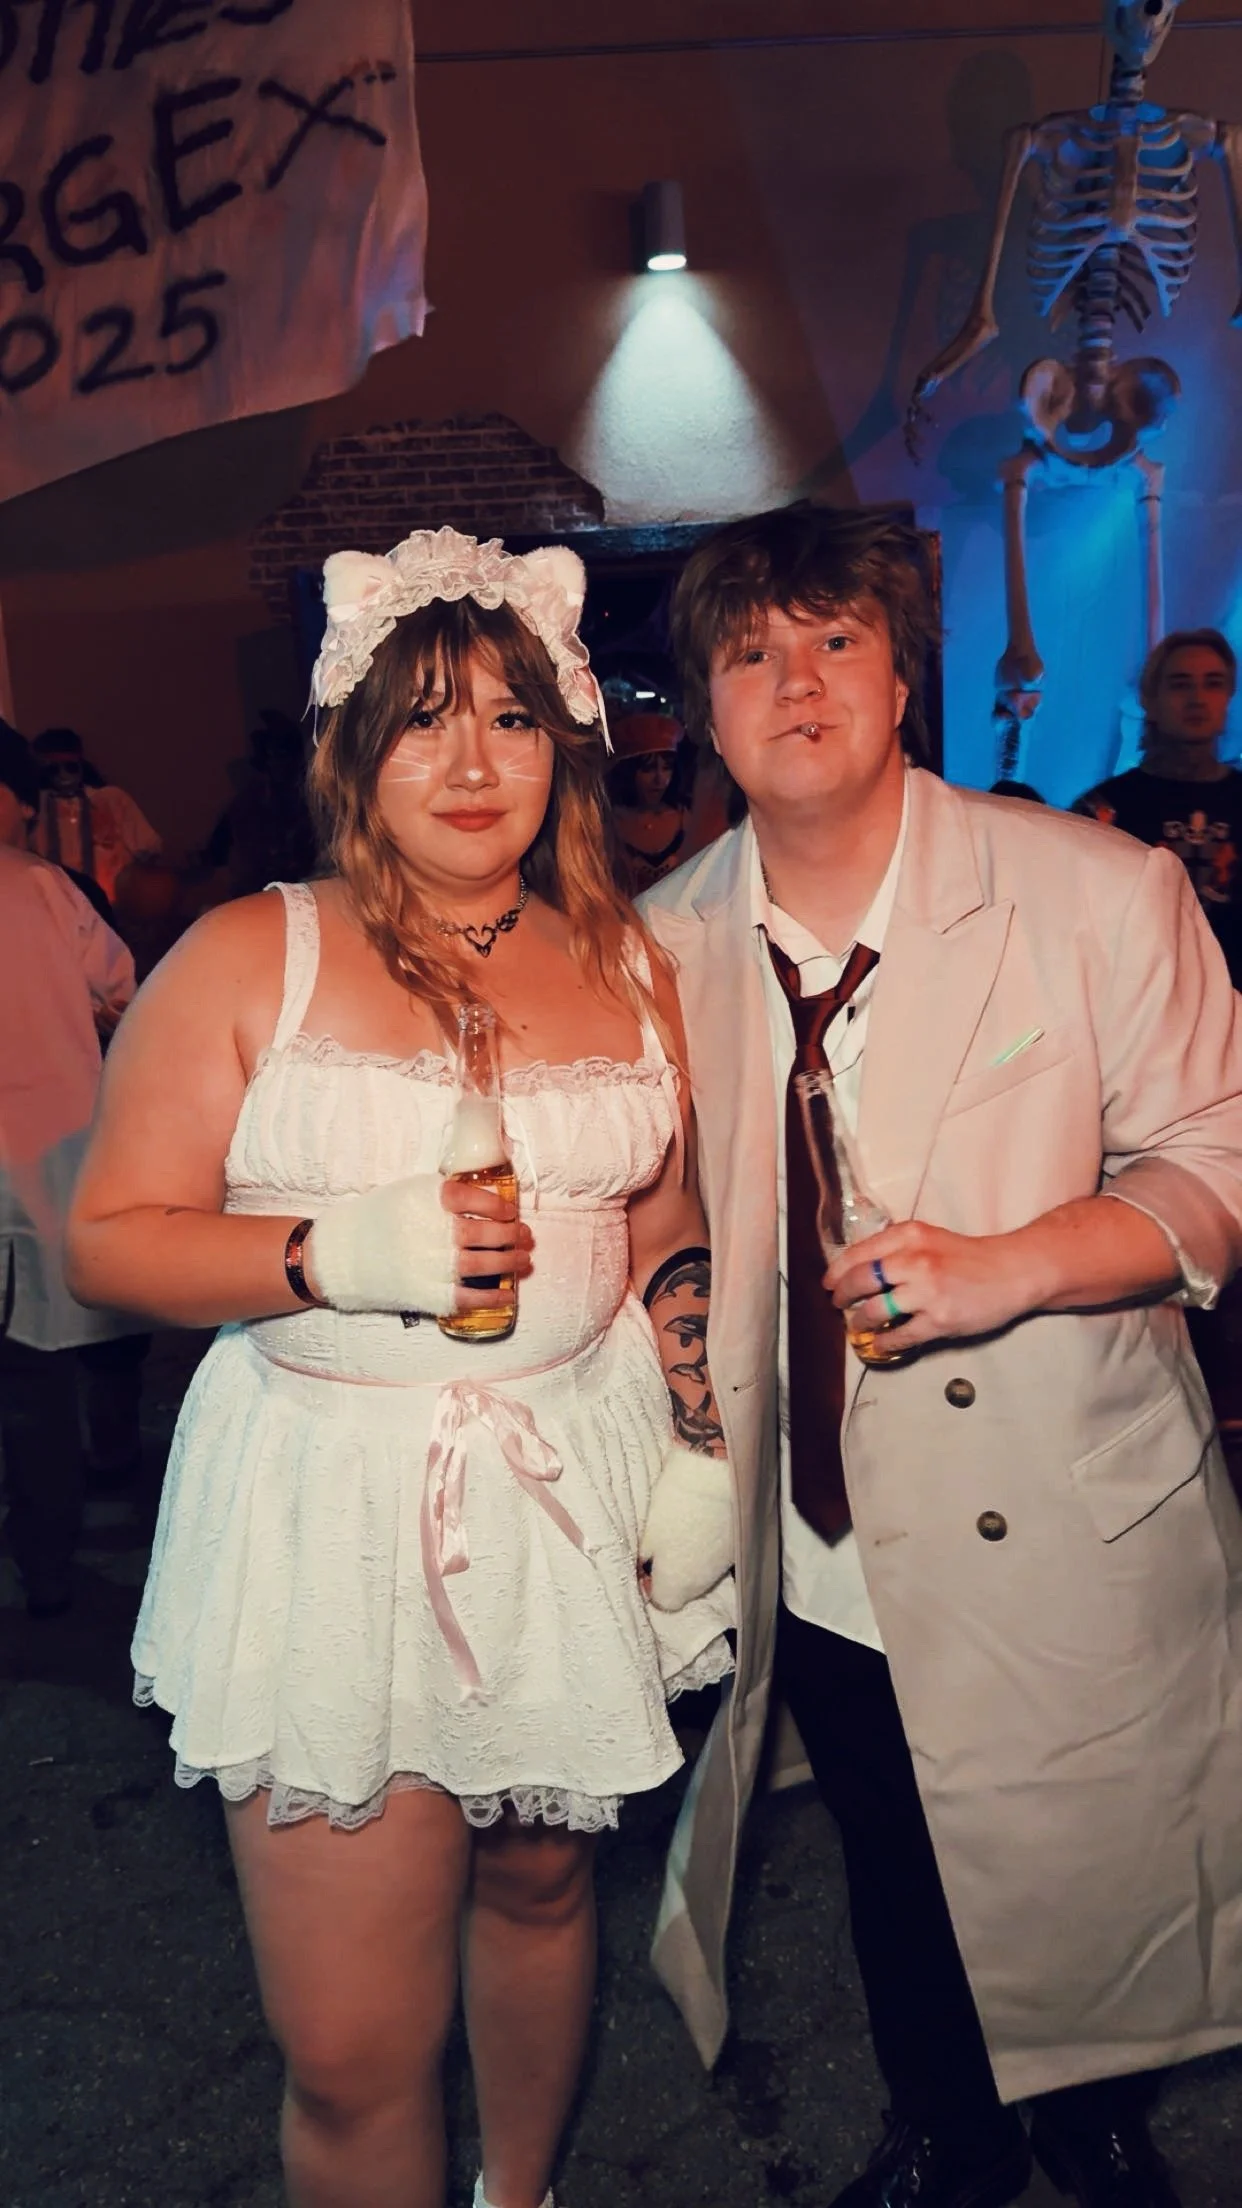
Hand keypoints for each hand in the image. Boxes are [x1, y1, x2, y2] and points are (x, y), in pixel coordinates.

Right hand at [306, 1173, 532, 1317]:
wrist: (338, 1256)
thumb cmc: (373, 1221)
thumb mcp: (406, 1193)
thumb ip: (441, 1196)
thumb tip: (486, 1203)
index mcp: (425, 1199)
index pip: (474, 1197)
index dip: (499, 1204)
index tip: (511, 1210)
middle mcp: (431, 1229)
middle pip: (486, 1232)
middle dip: (513, 1235)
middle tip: (526, 1235)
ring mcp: (429, 1263)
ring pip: (484, 1263)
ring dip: (510, 1262)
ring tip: (524, 1261)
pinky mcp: (426, 1292)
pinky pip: (468, 1296)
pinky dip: (492, 1296)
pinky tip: (508, 1294)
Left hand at [640, 1443, 733, 1611]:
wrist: (716, 1474)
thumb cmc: (672, 1504)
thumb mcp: (646, 1533)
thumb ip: (644, 1559)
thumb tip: (643, 1569)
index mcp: (677, 1585)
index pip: (663, 1602)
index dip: (652, 1585)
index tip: (645, 1565)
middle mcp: (703, 1583)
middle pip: (685, 1589)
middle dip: (673, 1573)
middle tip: (661, 1545)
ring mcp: (723, 1565)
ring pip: (703, 1572)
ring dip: (692, 1558)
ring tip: (682, 1529)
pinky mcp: (737, 1545)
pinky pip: (718, 1555)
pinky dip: (709, 1544)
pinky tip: (702, 1522)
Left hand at [825, 1220, 1033, 1351]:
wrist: (1012, 1271)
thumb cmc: (968, 1257)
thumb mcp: (929, 1238)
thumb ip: (897, 1248)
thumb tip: (858, 1269)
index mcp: (909, 1235)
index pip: (858, 1253)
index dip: (837, 1271)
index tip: (829, 1283)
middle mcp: (914, 1260)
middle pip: (860, 1281)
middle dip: (842, 1296)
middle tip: (838, 1304)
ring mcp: (926, 1292)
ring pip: (875, 1311)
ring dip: (860, 1321)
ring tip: (858, 1325)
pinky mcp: (939, 1319)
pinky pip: (900, 1336)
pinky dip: (885, 1342)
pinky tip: (880, 1343)